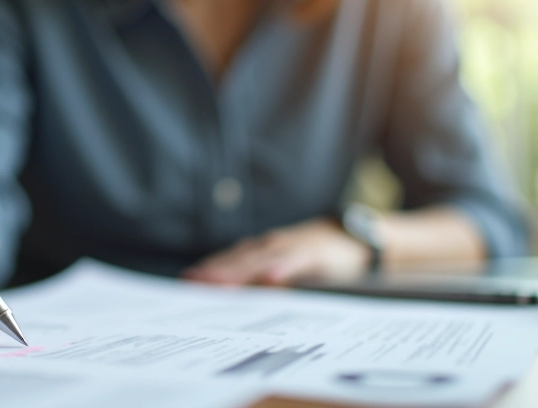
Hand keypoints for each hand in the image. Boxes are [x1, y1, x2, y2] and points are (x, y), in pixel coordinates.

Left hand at [182, 218, 370, 285]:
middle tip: (192, 282)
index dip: (208, 269)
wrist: (350, 239)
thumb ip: (258, 282)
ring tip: (219, 282)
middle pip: (238, 260)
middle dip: (214, 271)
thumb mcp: (281, 271)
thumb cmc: (310, 257)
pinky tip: (271, 278)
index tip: (186, 280)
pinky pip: (295, 261)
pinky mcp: (313, 253)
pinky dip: (282, 268)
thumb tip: (232, 297)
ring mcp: (290, 247)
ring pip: (260, 259)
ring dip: (239, 270)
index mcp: (260, 251)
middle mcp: (269, 246)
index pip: (229, 261)